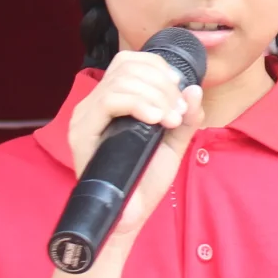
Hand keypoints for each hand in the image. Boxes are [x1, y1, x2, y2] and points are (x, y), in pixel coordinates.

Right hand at [67, 50, 202, 242]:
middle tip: (178, 112)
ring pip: (120, 80)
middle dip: (162, 85)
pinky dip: (138, 104)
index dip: (159, 67)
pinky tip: (155, 119)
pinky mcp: (82, 132)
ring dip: (154, 95)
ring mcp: (86, 116)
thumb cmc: (146, 179)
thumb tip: (195, 89)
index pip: (130, 61)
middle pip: (127, 66)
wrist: (130, 216)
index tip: (179, 91)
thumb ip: (186, 116)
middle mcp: (94, 103)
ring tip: (170, 119)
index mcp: (113, 100)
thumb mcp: (173, 142)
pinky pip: (109, 100)